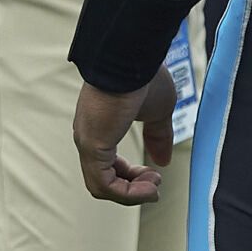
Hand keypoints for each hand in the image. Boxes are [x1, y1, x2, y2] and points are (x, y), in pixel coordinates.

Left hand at [73, 69, 175, 205]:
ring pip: (101, 188)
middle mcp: (89, 137)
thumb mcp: (157, 112)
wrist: (133, 56)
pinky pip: (104, 185)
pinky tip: (150, 184)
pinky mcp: (92, 145)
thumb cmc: (144, 75)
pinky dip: (128, 192)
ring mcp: (88, 141)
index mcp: (100, 128)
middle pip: (102, 181)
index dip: (131, 178)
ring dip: (132, 194)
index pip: (106, 166)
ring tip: (154, 185)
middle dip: (133, 188)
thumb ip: (158, 136)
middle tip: (155, 183)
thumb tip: (163, 161)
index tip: (153, 175)